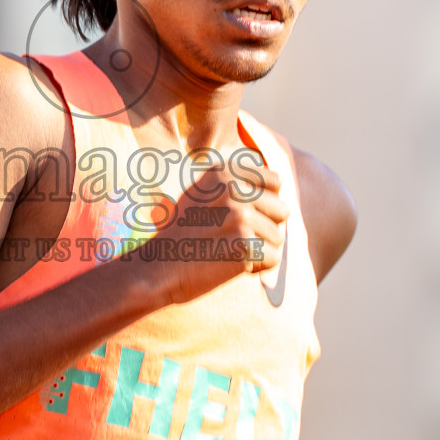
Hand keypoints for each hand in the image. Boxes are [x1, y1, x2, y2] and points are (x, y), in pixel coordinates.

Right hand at [145, 160, 289, 304]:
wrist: (158, 267)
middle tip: (231, 237)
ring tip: (227, 250)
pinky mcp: (245, 245)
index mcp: (224, 171)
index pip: (275, 182)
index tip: (239, 216)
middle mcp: (233, 189)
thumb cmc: (183, 233)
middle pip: (282, 210)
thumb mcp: (201, 193)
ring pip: (278, 237)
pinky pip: (273, 259)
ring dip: (258, 249)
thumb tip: (280, 181)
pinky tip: (230, 265)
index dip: (264, 204)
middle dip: (264, 228)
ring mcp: (240, 216)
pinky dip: (257, 268)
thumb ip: (235, 182)